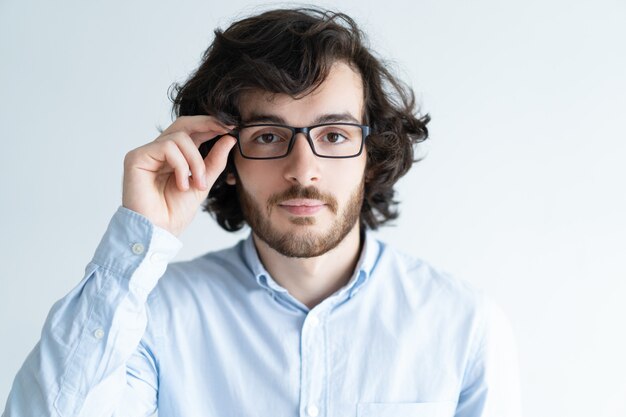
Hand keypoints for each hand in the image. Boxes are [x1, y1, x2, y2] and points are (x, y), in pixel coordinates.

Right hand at [122, 116, 235, 235]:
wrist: (159, 231)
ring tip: (198, 184)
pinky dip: (181, 166)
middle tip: (226, 129)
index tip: (231, 127)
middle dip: (207, 124)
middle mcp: (158, 151)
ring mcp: (147, 153)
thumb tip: (229, 138)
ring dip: (196, 160)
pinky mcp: (136, 157)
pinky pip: (167, 147)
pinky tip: (181, 185)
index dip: (210, 125)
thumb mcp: (203, 183)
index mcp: (174, 156)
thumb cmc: (175, 212)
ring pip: (179, 137)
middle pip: (183, 124)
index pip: (191, 131)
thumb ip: (214, 161)